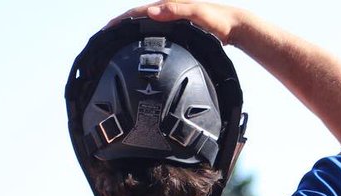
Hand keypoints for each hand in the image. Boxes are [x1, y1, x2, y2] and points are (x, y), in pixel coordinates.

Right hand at [108, 2, 247, 44]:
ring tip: (117, 41)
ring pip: (147, 24)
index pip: (139, 11)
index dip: (122, 20)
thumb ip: (176, 10)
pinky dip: (146, 35)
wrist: (235, 25)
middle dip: (121, 24)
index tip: (108, 29)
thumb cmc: (219, 20)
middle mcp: (170, 9)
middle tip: (105, 37)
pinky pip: (157, 30)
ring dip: (131, 30)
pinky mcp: (179, 27)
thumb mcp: (197, 13)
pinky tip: (142, 46)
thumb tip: (152, 11)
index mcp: (170, 4)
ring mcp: (174, 18)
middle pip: (139, 16)